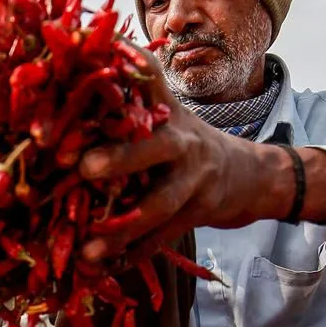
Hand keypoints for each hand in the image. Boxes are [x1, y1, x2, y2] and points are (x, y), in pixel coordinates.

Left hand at [79, 55, 325, 261]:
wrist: (251, 175)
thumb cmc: (184, 141)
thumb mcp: (164, 112)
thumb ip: (127, 98)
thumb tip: (75, 61)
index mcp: (166, 110)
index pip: (146, 76)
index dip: (122, 65)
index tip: (93, 58)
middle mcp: (183, 141)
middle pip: (153, 149)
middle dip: (120, 158)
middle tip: (83, 168)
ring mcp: (194, 180)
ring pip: (158, 207)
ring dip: (122, 229)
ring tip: (89, 250)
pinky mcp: (198, 214)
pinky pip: (161, 240)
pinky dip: (131, 256)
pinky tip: (103, 269)